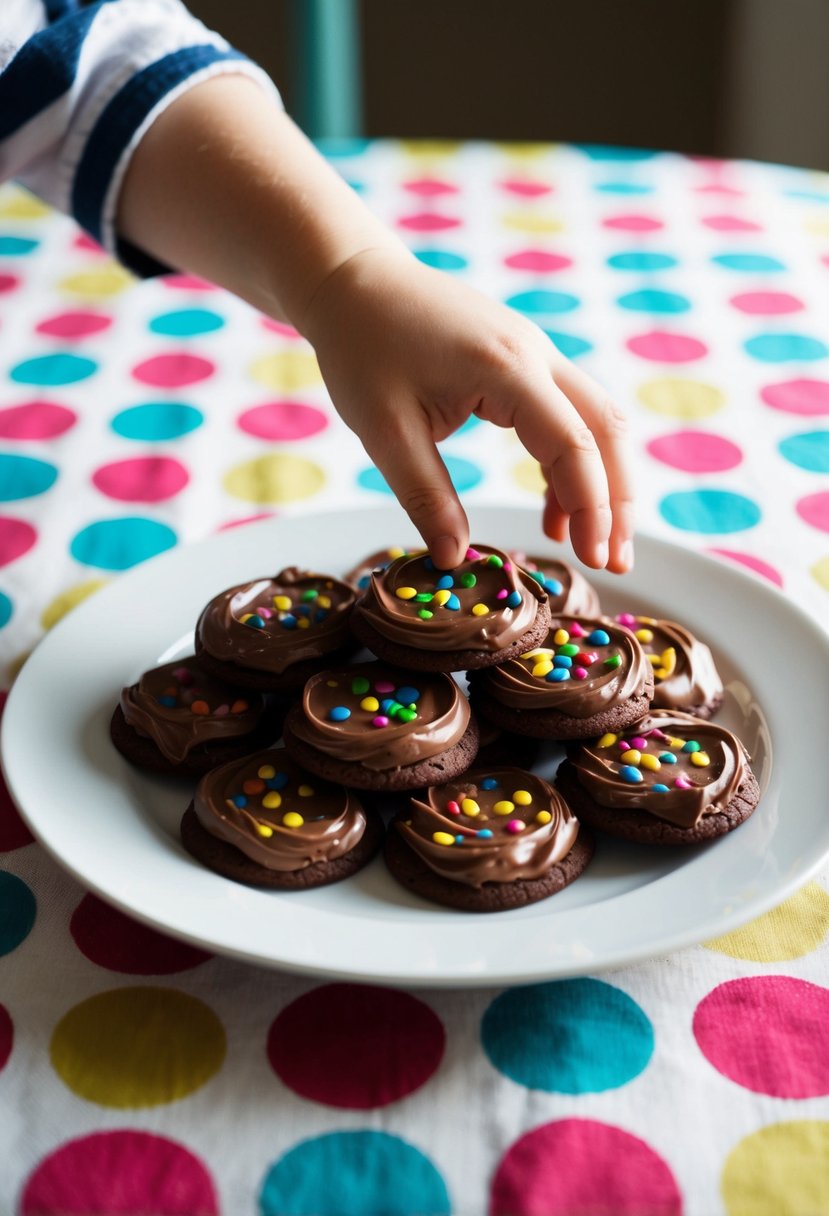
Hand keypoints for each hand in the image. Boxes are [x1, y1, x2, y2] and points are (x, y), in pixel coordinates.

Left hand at [302, 246, 633, 573]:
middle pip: (606, 429)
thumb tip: (453, 558)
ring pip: (596, 420)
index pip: (573, 444)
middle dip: (619, 500)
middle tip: (613, 563)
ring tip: (593, 546)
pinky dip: (572, 463)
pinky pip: (569, 414)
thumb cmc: (364, 349)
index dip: (591, 508)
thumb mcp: (384, 431)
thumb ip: (425, 496)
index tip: (592, 562)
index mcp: (506, 369)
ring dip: (604, 482)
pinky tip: (554, 509)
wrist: (356, 283)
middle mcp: (536, 355)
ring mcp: (536, 353)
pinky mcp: (525, 361)